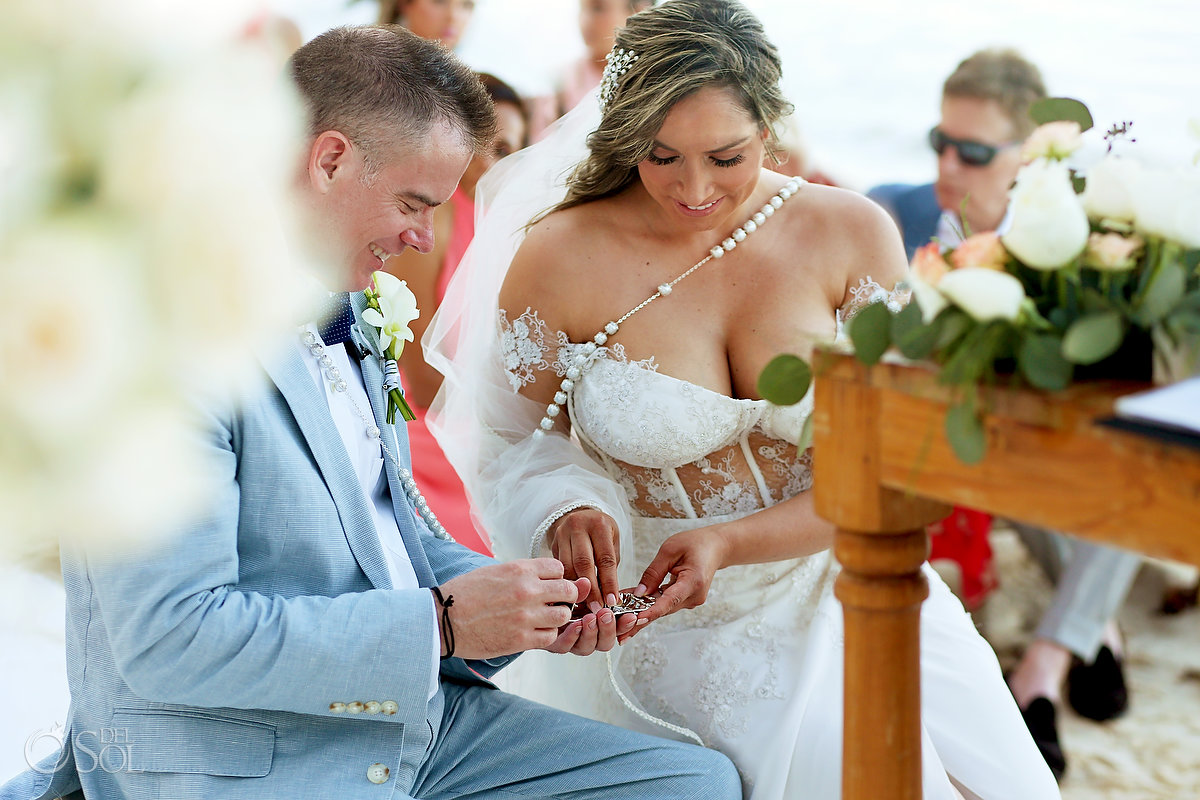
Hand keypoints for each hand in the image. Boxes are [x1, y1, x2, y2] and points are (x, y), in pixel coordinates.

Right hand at [435, 559, 581, 659]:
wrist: (442, 619)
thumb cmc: (464, 593)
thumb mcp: (494, 571)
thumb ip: (521, 573)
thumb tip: (544, 576)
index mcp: (519, 569)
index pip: (558, 568)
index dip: (555, 577)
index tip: (548, 585)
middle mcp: (527, 590)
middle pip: (568, 590)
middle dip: (565, 596)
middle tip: (554, 602)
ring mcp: (526, 616)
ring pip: (562, 615)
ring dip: (556, 617)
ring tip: (543, 619)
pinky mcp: (521, 639)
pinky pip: (550, 637)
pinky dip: (546, 635)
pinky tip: (534, 632)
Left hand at [543, 580, 639, 655]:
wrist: (528, 599)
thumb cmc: (558, 592)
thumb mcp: (580, 588)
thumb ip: (592, 589)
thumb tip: (601, 588)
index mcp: (597, 623)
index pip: (616, 630)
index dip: (625, 626)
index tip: (631, 616)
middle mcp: (585, 636)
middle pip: (603, 643)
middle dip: (608, 630)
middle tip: (606, 615)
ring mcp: (570, 641)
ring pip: (586, 647)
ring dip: (591, 633)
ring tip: (590, 619)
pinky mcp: (552, 643)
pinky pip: (564, 646)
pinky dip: (571, 636)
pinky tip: (574, 625)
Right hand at [548, 508, 621, 609]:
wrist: (579, 516)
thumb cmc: (601, 532)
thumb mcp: (612, 541)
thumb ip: (610, 565)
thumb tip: (609, 596)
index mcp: (599, 525)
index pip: (605, 558)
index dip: (609, 582)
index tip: (612, 601)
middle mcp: (578, 526)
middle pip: (584, 563)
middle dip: (591, 589)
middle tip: (597, 608)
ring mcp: (562, 533)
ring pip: (567, 567)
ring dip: (575, 588)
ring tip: (583, 605)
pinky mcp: (552, 542)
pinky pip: (557, 567)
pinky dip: (565, 583)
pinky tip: (570, 595)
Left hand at [619, 530, 727, 642]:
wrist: (715, 547)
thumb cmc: (695, 543)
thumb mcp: (670, 550)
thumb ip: (654, 572)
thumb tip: (639, 593)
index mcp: (694, 581)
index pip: (670, 600)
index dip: (651, 611)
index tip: (635, 620)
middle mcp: (694, 596)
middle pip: (663, 610)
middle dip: (638, 617)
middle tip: (617, 629)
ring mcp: (691, 601)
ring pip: (662, 609)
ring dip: (641, 612)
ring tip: (618, 620)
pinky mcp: (685, 600)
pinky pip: (664, 604)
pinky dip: (649, 605)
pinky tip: (630, 609)